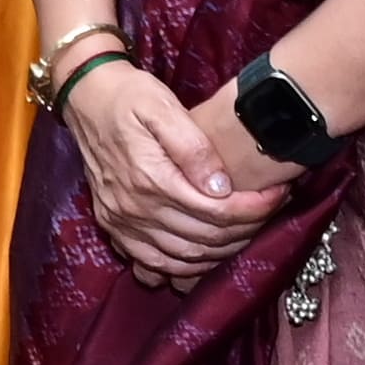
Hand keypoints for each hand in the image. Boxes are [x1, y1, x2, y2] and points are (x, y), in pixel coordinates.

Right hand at [68, 59, 287, 289]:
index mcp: (150, 178)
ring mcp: (121, 222)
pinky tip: (204, 254)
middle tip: (271, 210)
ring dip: (221, 252)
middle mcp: (134, 208)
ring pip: (184, 257)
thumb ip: (193, 147)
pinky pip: (153, 264)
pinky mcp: (113, 227)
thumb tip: (221, 186)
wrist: (86, 98)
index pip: (217, 211)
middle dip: (247, 229)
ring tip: (247, 228)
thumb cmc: (129, 97)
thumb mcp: (164, 107)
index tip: (278, 194)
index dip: (255, 209)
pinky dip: (183, 267)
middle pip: (206, 238)